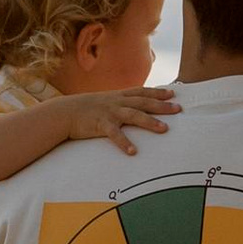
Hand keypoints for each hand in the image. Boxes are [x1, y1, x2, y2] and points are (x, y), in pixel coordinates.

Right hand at [63, 83, 178, 154]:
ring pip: (133, 115)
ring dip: (150, 122)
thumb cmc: (85, 109)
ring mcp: (109, 112)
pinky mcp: (100, 125)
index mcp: (118, 96)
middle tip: (178, 109)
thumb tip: (133, 106)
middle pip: (143, 102)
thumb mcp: (104, 101)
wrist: (64, 112)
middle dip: (161, 105)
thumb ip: (119, 103)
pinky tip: (133, 151)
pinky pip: (114, 134)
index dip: (157, 92)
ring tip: (164, 129)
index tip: (173, 94)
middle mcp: (116, 102)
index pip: (142, 92)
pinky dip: (124, 142)